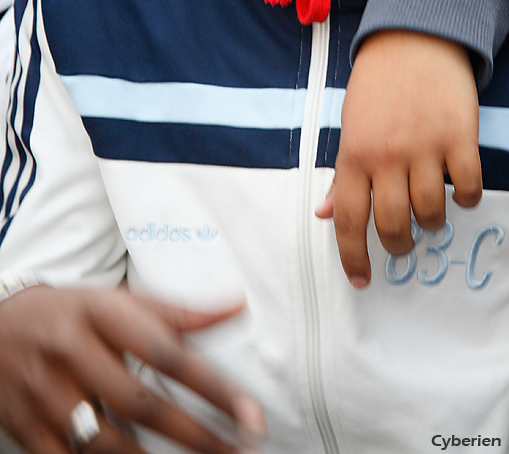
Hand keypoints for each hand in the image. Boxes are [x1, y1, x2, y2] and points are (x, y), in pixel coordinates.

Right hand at [0, 285, 264, 453]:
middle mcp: (72, 352)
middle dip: (194, 434)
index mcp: (101, 314)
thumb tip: (238, 306)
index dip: (211, 386)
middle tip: (239, 451)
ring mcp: (45, 395)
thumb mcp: (120, 302)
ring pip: (104, 443)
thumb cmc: (73, 314)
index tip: (249, 413)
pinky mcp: (26, 430)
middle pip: (139, 403)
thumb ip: (178, 313)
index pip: (166, 352)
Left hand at [317, 31, 481, 286]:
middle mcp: (387, 155)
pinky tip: (462, 190)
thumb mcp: (350, 124)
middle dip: (398, 244)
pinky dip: (468, 198)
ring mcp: (425, 146)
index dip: (353, 257)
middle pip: (392, 224)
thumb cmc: (378, 82)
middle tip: (403, 242)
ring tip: (430, 213)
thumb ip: (343, 173)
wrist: (416, 34)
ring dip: (432, 222)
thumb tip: (325, 213)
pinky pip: (469, 186)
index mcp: (353, 153)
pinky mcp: (460, 136)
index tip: (361, 279)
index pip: (348, 220)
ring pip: (431, 211)